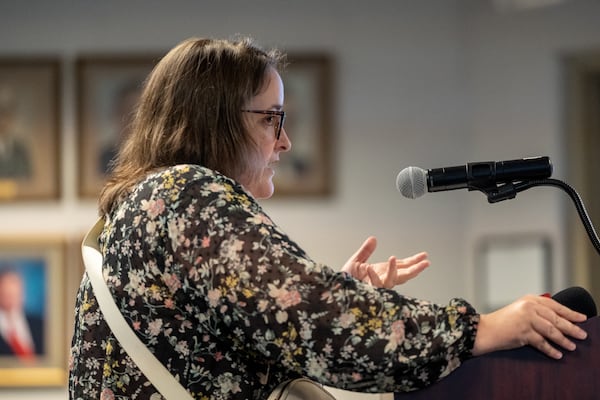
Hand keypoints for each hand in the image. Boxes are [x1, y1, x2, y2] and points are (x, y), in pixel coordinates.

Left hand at [341, 236, 429, 288]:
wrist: (334, 289)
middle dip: (415, 269)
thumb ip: (366, 251)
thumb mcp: (356, 261)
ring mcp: (376, 287)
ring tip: (394, 258)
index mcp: (382, 272)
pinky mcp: (369, 292)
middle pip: (403, 275)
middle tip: (426, 263)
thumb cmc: (345, 279)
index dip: (413, 261)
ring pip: (391, 281)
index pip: (402, 266)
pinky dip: (372, 277)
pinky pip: (373, 286)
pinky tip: (368, 268)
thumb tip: (374, 239)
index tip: (425, 256)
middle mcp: (382, 280)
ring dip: (393, 270)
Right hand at [472, 294, 587, 358]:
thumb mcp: (520, 311)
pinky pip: (542, 343)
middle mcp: (529, 307)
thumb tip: (559, 321)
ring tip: (572, 346)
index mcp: (529, 299)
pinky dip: (550, 350)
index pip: (555, 305)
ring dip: (563, 340)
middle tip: (582, 334)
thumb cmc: (502, 322)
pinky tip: (557, 354)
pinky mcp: (523, 332)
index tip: (581, 318)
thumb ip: (537, 312)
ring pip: (551, 331)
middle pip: (556, 318)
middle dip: (571, 327)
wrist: (484, 330)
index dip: (570, 312)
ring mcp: (526, 319)